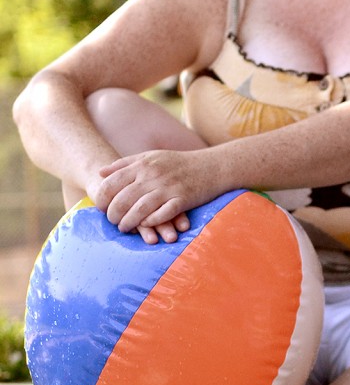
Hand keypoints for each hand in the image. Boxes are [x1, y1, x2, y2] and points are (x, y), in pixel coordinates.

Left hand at [95, 148, 218, 243]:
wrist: (213, 166)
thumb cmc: (179, 163)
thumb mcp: (150, 157)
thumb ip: (125, 164)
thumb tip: (100, 172)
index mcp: (142, 164)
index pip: (112, 184)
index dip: (102, 199)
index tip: (101, 207)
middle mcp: (153, 175)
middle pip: (123, 200)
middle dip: (113, 215)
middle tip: (112, 221)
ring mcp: (168, 188)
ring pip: (140, 210)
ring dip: (129, 222)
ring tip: (124, 228)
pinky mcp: (183, 200)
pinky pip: (162, 215)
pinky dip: (151, 222)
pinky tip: (146, 226)